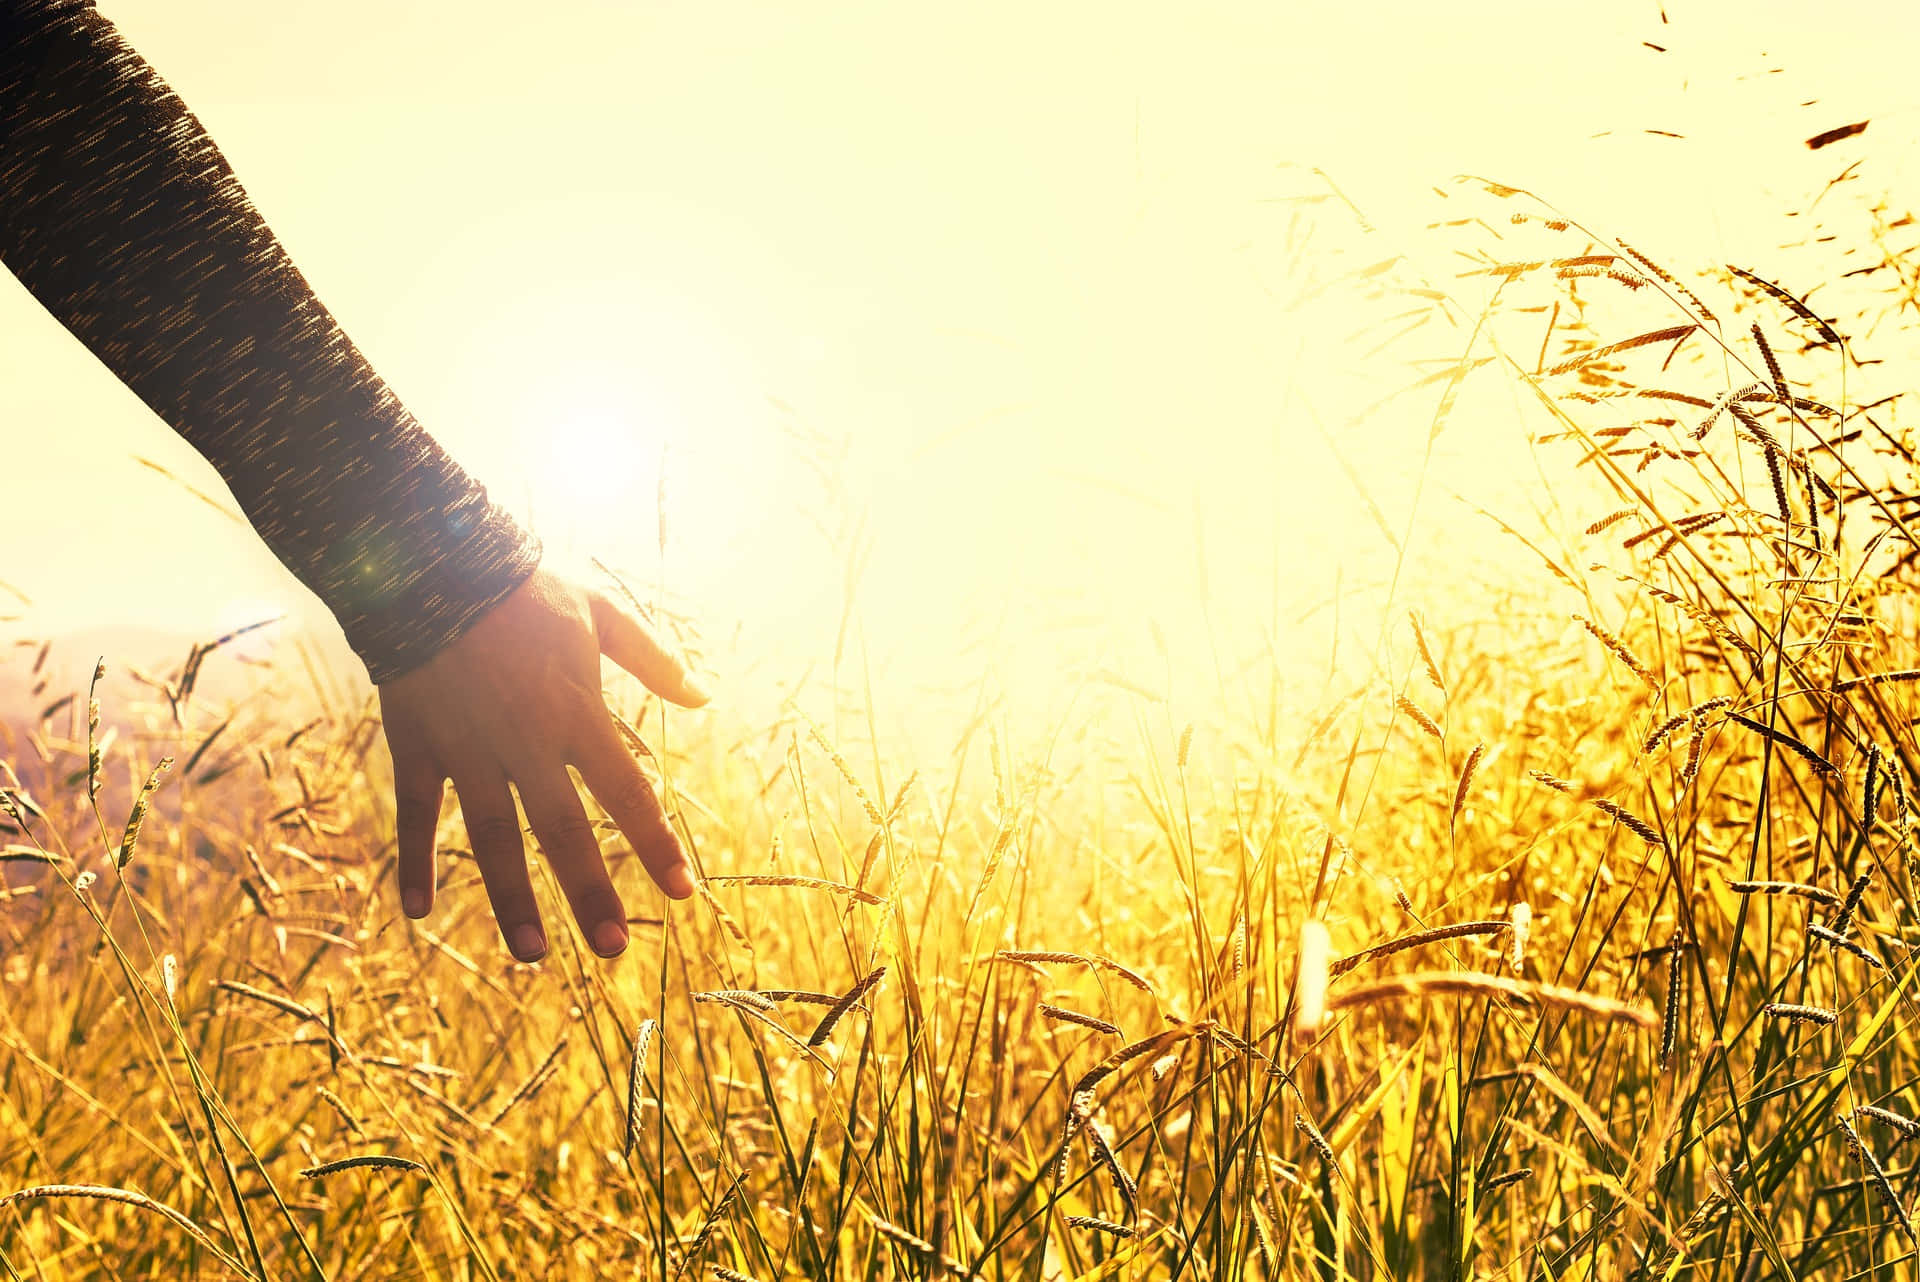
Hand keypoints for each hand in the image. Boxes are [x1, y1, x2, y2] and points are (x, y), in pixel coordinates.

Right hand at [377, 564, 707, 961]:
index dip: (656, 844)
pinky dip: (414, 860)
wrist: (432, 561)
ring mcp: (468, 748)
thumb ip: (654, 659)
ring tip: (533, 954)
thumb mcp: (600, 613)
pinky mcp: (418, 744)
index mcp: (577, 713)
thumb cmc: (524, 587)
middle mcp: (526, 741)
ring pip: (493, 836)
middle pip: (564, 829)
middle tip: (614, 950)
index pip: (628, 793)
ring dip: (512, 897)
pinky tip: (416, 911)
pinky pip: (417, 812)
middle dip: (590, 891)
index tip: (684, 892)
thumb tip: (705, 697)